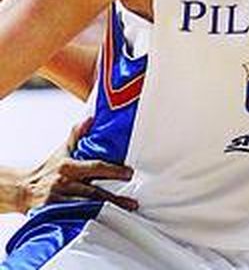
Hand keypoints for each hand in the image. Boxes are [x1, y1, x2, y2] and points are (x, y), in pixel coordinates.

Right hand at [19, 118, 136, 212]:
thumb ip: (77, 135)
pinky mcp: (52, 214)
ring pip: (85, 208)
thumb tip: (90, 118)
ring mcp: (58, 201)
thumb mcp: (62, 151)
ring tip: (122, 214)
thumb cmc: (49, 169)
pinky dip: (87, 220)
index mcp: (69, 167)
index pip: (96, 168)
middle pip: (93, 193)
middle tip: (132, 203)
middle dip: (114, 199)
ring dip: (104, 212)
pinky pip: (73, 218)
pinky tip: (102, 223)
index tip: (130, 174)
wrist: (23, 189)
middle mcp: (64, 184)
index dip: (113, 171)